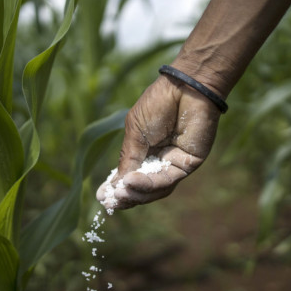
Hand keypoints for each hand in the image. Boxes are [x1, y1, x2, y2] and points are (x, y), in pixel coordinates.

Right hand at [96, 74, 220, 210]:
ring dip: (137, 193)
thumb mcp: (134, 133)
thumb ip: (128, 160)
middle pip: (144, 188)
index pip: (131, 177)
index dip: (118, 188)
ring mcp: (174, 164)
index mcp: (145, 152)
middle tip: (111, 202)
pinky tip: (132, 181)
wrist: (183, 89)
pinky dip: (149, 184)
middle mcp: (160, 161)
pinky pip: (167, 180)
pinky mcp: (188, 165)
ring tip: (120, 193)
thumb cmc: (157, 105)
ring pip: (156, 189)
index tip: (102, 197)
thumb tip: (114, 187)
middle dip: (126, 196)